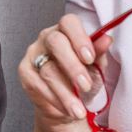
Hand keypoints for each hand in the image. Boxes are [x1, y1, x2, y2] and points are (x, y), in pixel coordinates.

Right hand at [18, 14, 112, 129]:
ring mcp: (33, 54)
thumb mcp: (96, 67)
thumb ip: (99, 53)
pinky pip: (38, 85)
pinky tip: (67, 108)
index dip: (79, 38)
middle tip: (85, 85)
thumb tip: (106, 39)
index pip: (69, 22)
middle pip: (55, 42)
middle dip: (72, 66)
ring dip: (66, 92)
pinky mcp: (25, 72)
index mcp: (66, 31)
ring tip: (79, 108)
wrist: (68, 106)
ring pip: (48, 69)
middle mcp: (47, 38)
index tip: (90, 58)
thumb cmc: (82, 82)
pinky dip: (56, 99)